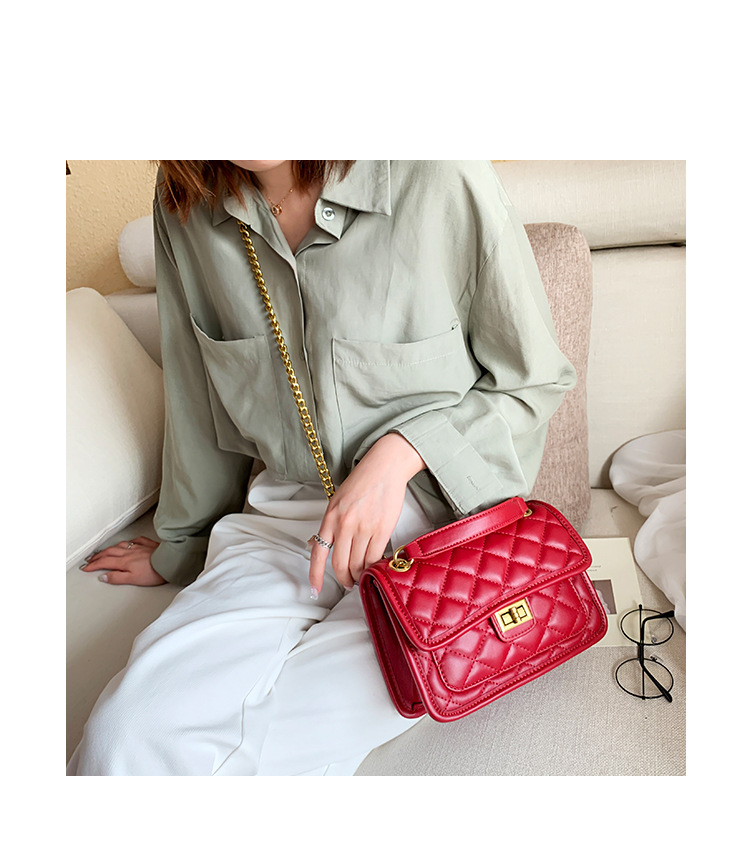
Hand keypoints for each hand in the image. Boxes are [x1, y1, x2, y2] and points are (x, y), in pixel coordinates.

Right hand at [79, 536, 165, 585]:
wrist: (170, 562)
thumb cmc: (154, 572)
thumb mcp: (133, 579)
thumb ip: (117, 578)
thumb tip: (104, 577)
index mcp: (124, 562)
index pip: (104, 563)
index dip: (93, 565)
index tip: (86, 568)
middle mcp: (129, 552)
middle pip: (109, 553)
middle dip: (98, 556)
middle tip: (90, 559)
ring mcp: (138, 547)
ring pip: (120, 545)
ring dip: (109, 548)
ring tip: (104, 551)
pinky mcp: (148, 544)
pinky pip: (135, 540)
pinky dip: (127, 542)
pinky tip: (127, 543)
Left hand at [308, 434, 425, 592]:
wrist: (385, 467)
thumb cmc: (362, 482)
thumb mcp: (338, 500)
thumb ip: (331, 524)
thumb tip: (322, 545)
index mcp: (330, 517)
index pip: (318, 553)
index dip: (315, 576)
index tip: (315, 590)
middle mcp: (344, 524)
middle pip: (341, 565)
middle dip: (345, 580)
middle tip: (349, 584)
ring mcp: (364, 528)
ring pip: (360, 564)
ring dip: (361, 575)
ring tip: (364, 576)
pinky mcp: (382, 529)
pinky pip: (376, 557)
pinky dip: (375, 567)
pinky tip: (376, 567)